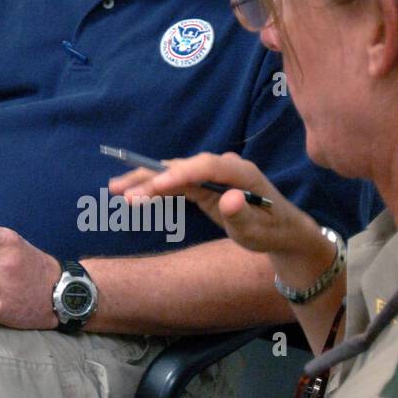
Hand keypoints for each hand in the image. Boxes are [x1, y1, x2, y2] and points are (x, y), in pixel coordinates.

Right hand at [109, 151, 308, 254]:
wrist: (281, 230)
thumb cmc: (271, 231)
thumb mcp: (258, 230)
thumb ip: (242, 215)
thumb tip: (230, 199)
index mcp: (241, 172)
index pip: (205, 167)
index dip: (179, 173)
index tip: (156, 184)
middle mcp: (224, 167)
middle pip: (183, 166)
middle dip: (151, 176)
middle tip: (123, 190)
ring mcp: (213, 174)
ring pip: (174, 172)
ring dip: (145, 180)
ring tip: (115, 189)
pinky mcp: (205, 183)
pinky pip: (176, 183)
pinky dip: (155, 188)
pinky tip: (132, 193)